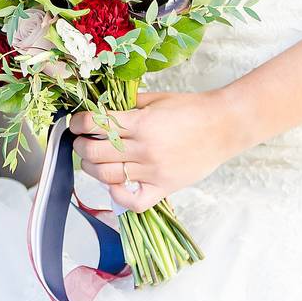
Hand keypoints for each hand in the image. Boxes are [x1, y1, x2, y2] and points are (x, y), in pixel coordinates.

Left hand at [69, 89, 252, 212]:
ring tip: (93, 161)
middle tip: (81, 142)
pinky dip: (118, 196)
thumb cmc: (192, 108)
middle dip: (81, 146)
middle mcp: (144, 148)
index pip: (95, 124)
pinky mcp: (164, 188)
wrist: (225, 125)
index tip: (76, 124)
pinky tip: (115, 184)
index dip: (79, 123)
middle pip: (95, 152)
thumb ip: (128, 105)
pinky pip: (133, 201)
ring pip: (107, 176)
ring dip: (92, 169)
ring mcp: (153, 171)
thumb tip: (101, 111)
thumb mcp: (157, 99)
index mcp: (140, 122)